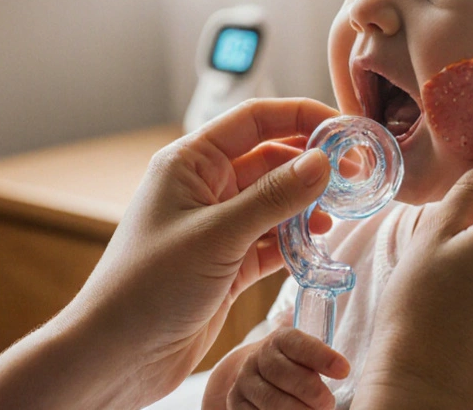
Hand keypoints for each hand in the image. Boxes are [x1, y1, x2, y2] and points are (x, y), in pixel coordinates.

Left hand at [62, 99, 338, 400]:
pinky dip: (296, 241)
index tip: (344, 128)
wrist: (116, 356)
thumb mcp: (217, 235)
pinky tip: (318, 243)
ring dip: (307, 205)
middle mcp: (204, 188)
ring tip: (339, 213)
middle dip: (312, 165)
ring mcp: (217, 227)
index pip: (255, 120)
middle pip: (271, 159)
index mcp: (190, 163)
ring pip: (275, 202)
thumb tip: (323, 162)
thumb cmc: (146, 288)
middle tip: (356, 176)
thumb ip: (273, 197)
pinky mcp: (227, 264)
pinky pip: (271, 240)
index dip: (301, 116)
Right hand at [204, 328, 349, 409]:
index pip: (298, 343)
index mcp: (279, 340)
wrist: (257, 377)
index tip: (344, 370)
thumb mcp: (305, 356)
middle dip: (311, 390)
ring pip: (270, 399)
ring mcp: (244, 382)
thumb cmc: (294, 367)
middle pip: (283, 373)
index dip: (321, 356)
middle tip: (328, 403)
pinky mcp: (237, 404)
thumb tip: (342, 368)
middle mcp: (257, 358)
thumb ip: (319, 357)